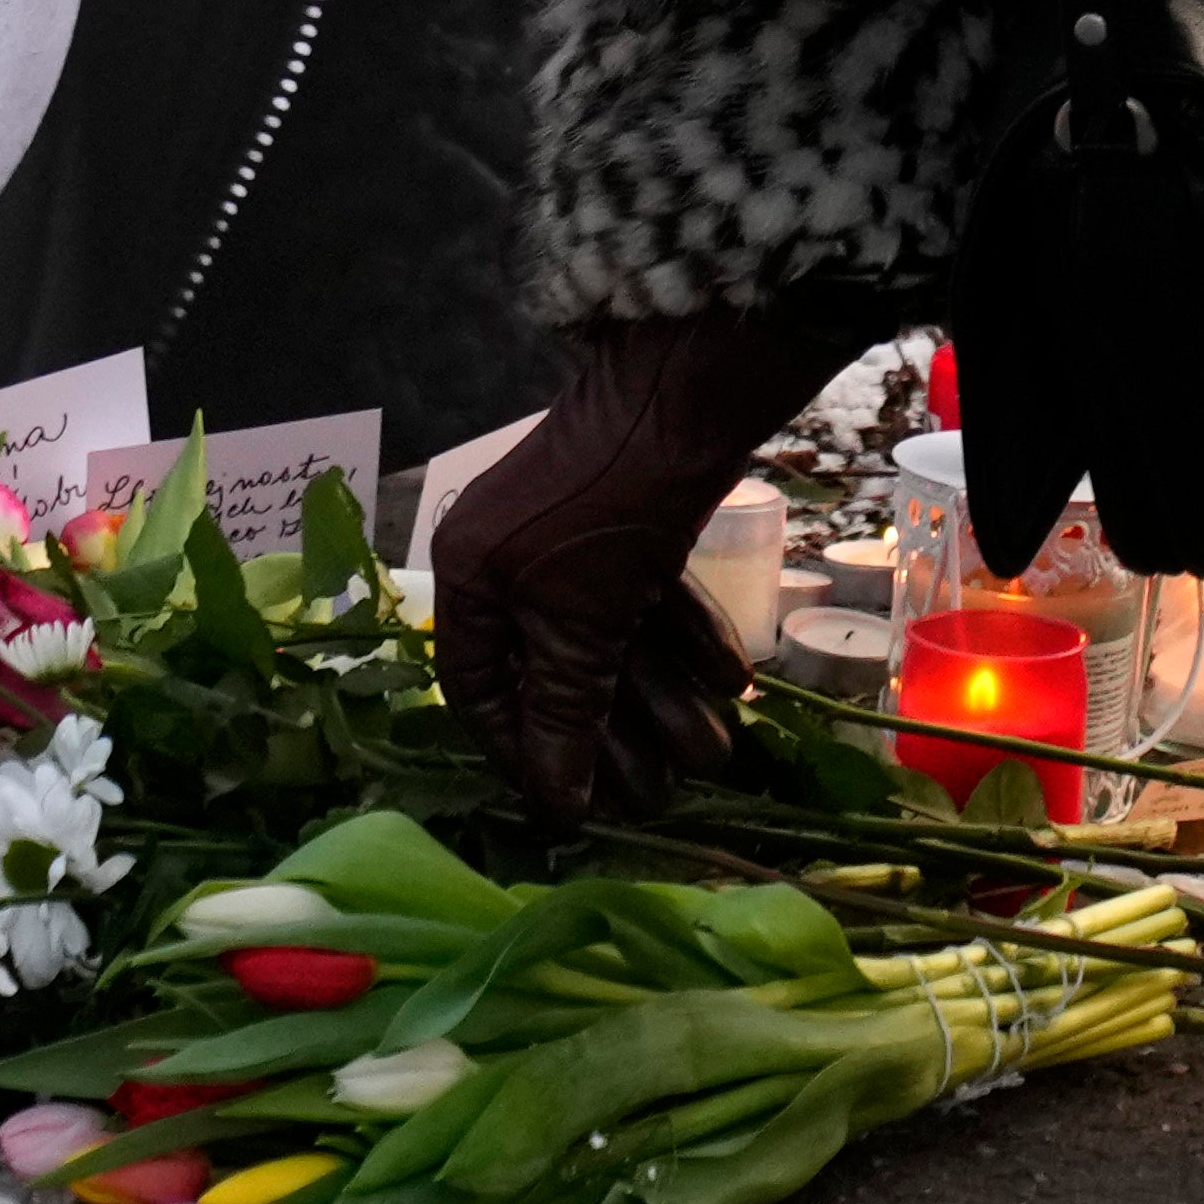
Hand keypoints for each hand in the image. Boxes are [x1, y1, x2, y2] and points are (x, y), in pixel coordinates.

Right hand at [430, 305, 868, 822]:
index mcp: (470, 577)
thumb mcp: (578, 626)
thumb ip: (564, 712)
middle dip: (615, 731)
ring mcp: (573, 543)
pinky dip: (687, 642)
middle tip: (658, 791)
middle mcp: (512, 561)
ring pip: (614, 642)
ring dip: (665, 697)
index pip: (478, 688)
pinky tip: (733, 684)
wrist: (675, 402)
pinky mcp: (628, 528)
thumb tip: (557, 801)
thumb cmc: (604, 512)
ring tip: (715, 750)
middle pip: (557, 671)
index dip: (522, 748)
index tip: (569, 799)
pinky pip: (649, 605)